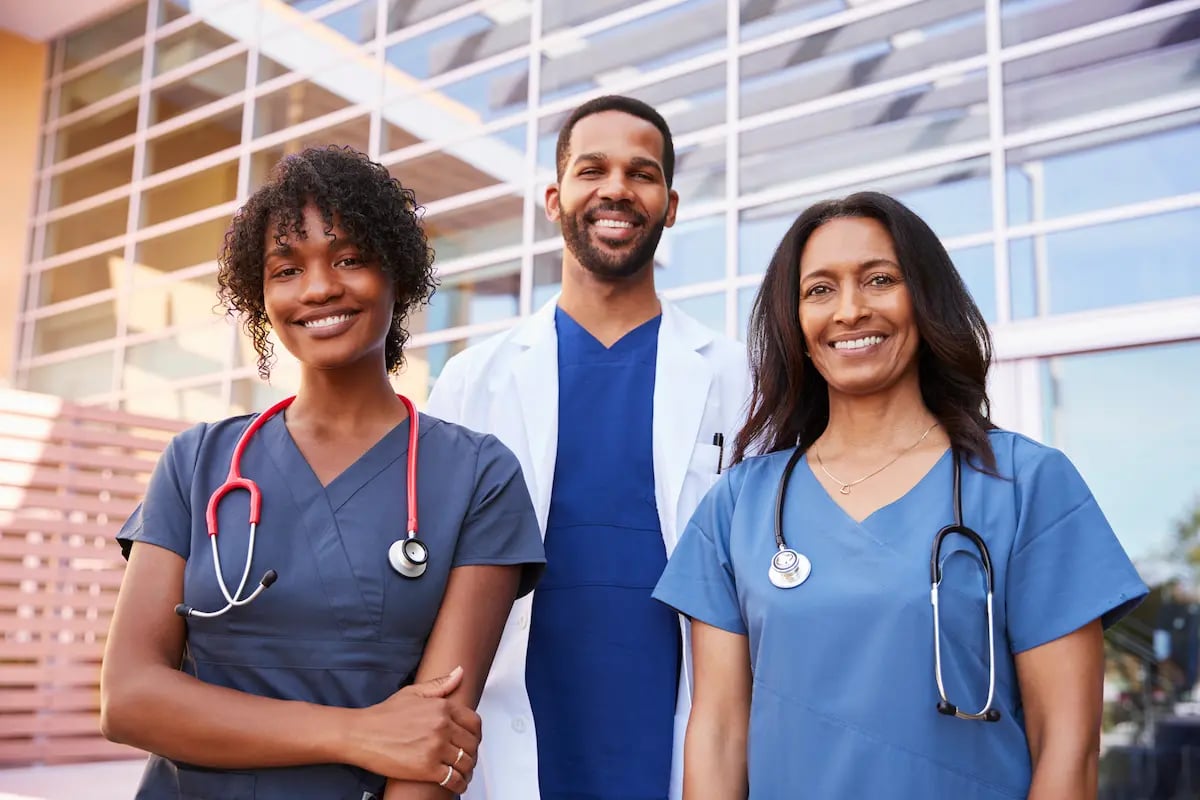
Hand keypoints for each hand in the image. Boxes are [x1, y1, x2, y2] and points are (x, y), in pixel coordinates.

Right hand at [349, 666, 479, 791]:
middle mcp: (442, 726)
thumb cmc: (383, 716)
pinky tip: (457, 784)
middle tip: (467, 758)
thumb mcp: (413, 693)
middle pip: (472, 744)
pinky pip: (454, 779)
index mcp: (441, 707)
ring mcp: (435, 748)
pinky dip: (459, 785)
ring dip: (468, 770)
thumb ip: (440, 684)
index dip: (476, 734)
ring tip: (463, 772)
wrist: (361, 735)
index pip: (474, 722)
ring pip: (466, 762)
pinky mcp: (427, 768)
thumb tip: (459, 673)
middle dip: (472, 753)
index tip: (472, 740)